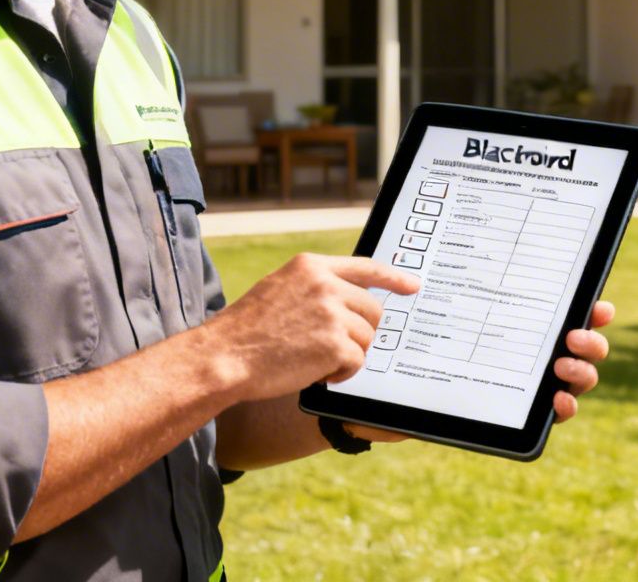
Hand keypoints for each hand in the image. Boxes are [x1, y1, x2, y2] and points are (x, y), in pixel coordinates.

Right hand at [207, 254, 418, 401]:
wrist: (225, 356)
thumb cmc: (247, 329)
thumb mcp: (280, 288)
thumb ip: (315, 286)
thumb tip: (350, 297)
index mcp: (311, 266)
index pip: (366, 267)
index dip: (394, 278)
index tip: (412, 286)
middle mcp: (325, 284)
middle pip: (372, 310)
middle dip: (360, 332)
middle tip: (332, 346)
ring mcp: (332, 313)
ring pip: (366, 338)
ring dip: (347, 354)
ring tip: (312, 357)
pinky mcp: (335, 344)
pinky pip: (357, 361)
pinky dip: (341, 372)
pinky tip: (315, 370)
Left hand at [343, 300, 616, 444]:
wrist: (374, 396)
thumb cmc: (402, 345)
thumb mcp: (421, 308)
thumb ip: (440, 282)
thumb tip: (440, 256)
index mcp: (513, 319)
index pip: (560, 308)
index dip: (587, 307)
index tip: (597, 305)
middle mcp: (525, 350)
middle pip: (579, 343)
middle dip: (591, 340)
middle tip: (574, 335)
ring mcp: (522, 384)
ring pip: (574, 378)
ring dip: (582, 373)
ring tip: (562, 366)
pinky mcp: (512, 414)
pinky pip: (550, 415)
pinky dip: (564, 408)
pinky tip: (556, 401)